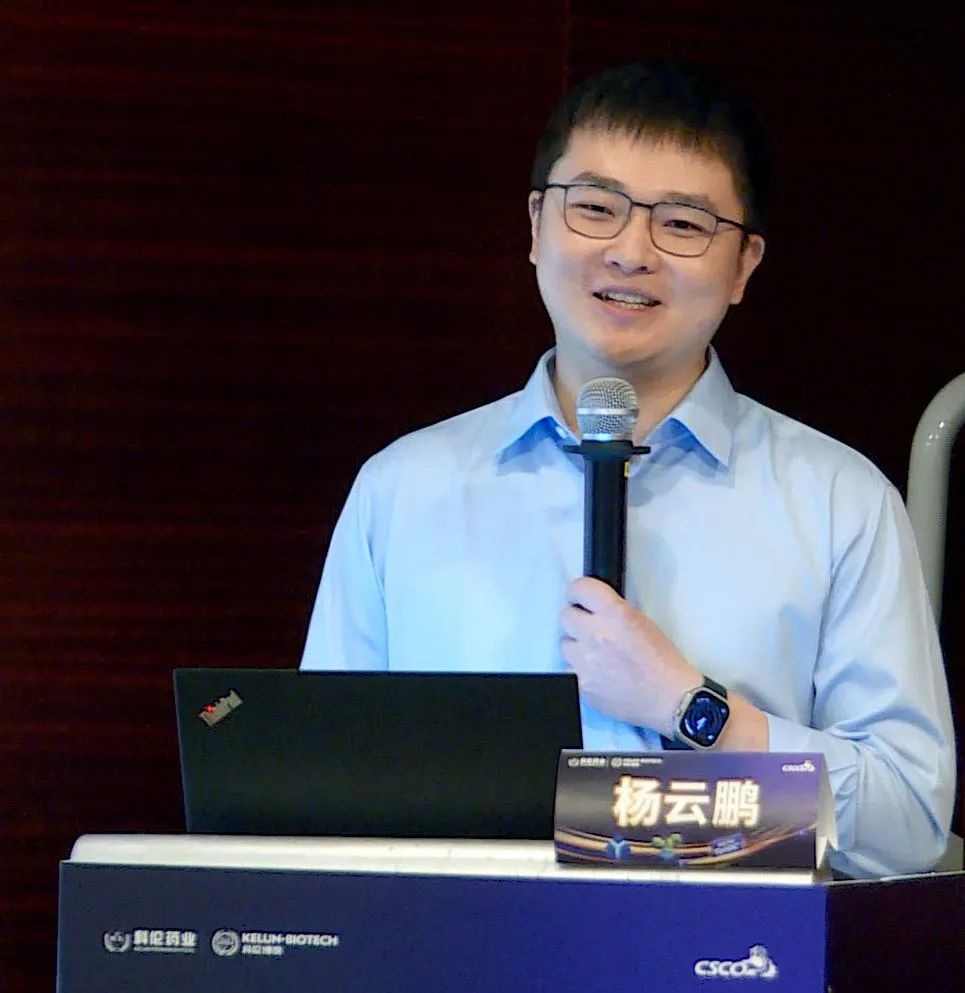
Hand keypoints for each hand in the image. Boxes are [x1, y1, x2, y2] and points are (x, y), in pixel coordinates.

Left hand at [560, 577, 701, 735]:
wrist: (669, 699)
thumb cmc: (663, 663)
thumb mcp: (642, 621)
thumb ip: (613, 610)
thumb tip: (593, 607)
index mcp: (615, 614)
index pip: (579, 588)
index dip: (578, 593)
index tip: (579, 598)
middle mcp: (597, 634)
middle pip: (566, 616)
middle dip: (577, 621)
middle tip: (591, 630)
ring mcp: (585, 661)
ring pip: (564, 644)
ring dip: (577, 647)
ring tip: (597, 656)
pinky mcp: (580, 684)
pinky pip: (567, 669)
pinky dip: (578, 670)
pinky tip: (597, 673)